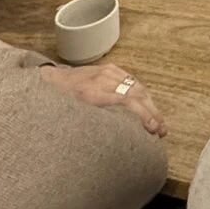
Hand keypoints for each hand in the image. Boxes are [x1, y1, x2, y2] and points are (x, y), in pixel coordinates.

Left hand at [39, 62, 167, 136]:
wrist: (48, 82)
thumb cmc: (58, 105)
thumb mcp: (70, 120)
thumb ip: (91, 126)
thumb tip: (115, 140)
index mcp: (91, 94)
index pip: (127, 102)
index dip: (143, 116)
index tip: (153, 129)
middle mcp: (102, 80)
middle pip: (137, 95)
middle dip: (152, 113)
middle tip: (161, 131)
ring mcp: (107, 72)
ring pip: (137, 87)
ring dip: (150, 105)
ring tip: (158, 121)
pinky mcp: (110, 68)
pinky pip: (131, 81)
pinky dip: (142, 94)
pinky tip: (148, 105)